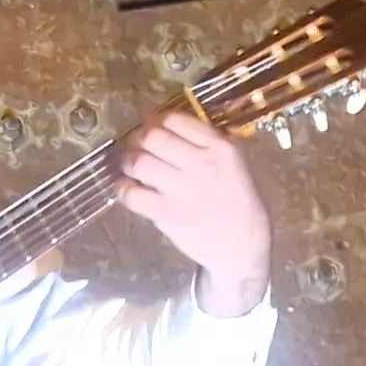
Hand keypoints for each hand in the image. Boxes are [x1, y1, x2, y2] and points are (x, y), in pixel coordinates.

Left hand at [116, 110, 271, 314]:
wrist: (241, 245)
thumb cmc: (237, 201)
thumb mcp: (234, 163)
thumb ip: (206, 143)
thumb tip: (165, 124)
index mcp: (220, 148)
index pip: (176, 120)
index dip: (155, 120)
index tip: (150, 125)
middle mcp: (200, 164)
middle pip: (153, 137)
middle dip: (138, 139)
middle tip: (135, 145)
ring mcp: (182, 189)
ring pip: (140, 162)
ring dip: (128, 161)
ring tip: (130, 166)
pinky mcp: (167, 214)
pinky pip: (132, 195)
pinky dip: (123, 190)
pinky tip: (127, 189)